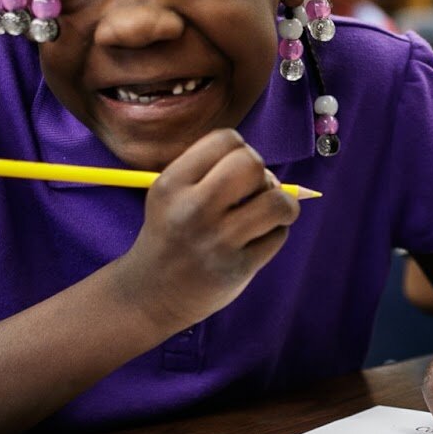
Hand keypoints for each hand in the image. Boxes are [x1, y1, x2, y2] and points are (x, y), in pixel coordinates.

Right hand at [115, 130, 298, 333]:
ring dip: (282, 204)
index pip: (226, 139)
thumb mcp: (171, 195)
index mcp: (171, 184)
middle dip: (263, 175)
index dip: (242, 151)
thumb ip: (211, 172)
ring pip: (276, 202)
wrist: (151, 294)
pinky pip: (279, 235)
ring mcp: (216, 241)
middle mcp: (192, 210)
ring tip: (267, 214)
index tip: (235, 172)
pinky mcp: (237, 268)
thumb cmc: (173, 234)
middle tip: (254, 193)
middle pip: (252, 164)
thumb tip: (269, 172)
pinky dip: (275, 233)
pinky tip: (257, 240)